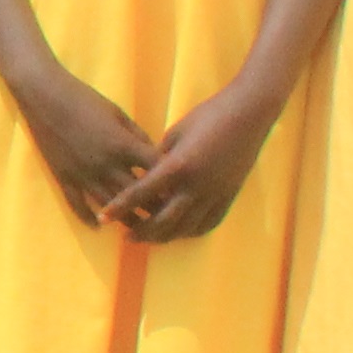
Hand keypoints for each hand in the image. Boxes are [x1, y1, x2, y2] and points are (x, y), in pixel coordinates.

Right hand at [11, 66, 156, 225]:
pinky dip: (88, 218)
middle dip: (154, 207)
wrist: (44, 96)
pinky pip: (77, 205)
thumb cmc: (85, 99)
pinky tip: (98, 228)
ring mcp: (83, 174)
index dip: (170, 182)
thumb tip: (152, 155)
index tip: (181, 192)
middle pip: (137, 194)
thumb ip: (137, 136)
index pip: (155, 170)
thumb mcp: (118, 113)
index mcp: (123, 145)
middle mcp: (106, 164)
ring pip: (110, 206)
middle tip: (167, 219)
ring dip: (127, 219)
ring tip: (140, 229)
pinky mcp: (64, 177)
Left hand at [104, 85, 280, 242]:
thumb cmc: (208, 115)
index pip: (142, 193)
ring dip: (166, 236)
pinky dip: (192, 231)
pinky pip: (209, 222)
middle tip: (127, 237)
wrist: (249, 113)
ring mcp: (215, 193)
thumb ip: (159, 157)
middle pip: (163, 220)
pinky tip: (181, 232)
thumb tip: (145, 174)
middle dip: (143, 232)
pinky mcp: (229, 195)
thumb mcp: (176, 133)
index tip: (103, 218)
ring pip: (186, 227)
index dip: (120, 207)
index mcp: (177, 166)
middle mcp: (195, 185)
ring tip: (150, 238)